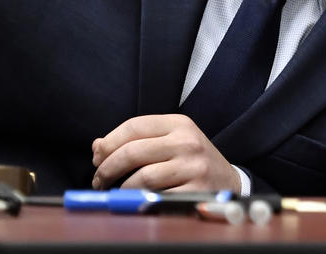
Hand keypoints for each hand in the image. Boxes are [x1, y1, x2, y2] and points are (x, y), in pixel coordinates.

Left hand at [91, 114, 240, 192]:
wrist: (227, 180)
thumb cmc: (191, 160)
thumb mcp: (170, 140)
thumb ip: (137, 140)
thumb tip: (98, 147)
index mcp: (179, 124)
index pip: (134, 126)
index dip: (109, 142)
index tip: (97, 157)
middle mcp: (187, 141)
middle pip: (133, 151)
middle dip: (107, 168)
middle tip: (98, 179)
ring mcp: (193, 166)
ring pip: (142, 177)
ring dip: (121, 189)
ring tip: (116, 192)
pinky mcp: (196, 191)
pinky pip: (157, 197)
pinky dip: (140, 201)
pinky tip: (136, 201)